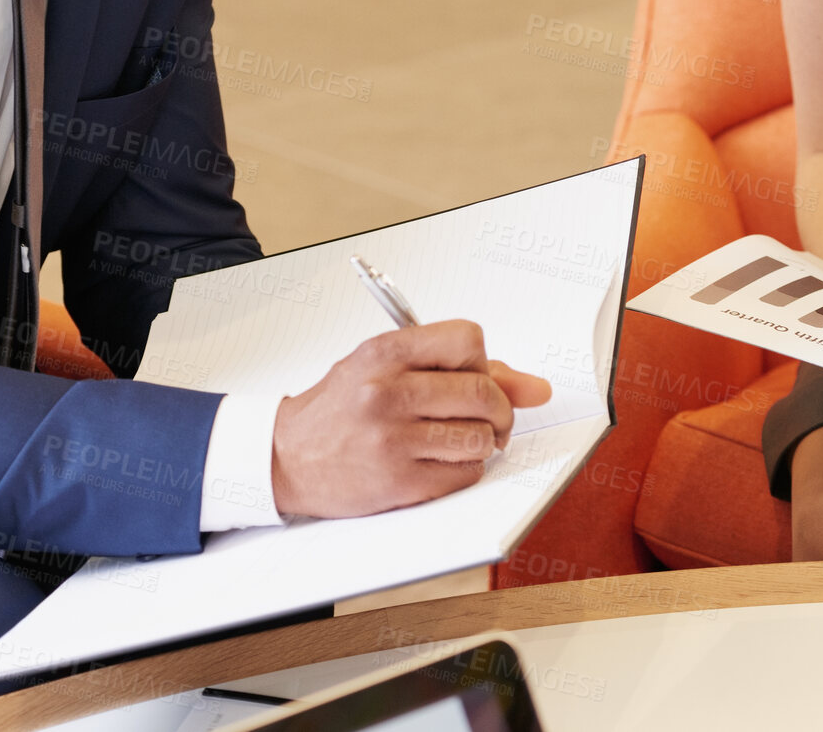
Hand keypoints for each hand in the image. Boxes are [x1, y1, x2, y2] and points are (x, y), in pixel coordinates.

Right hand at [270, 320, 551, 518]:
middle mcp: (387, 392)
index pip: (467, 339)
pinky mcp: (397, 483)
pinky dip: (464, 469)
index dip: (480, 360)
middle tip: (488, 415)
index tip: (471, 374)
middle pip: (482, 392)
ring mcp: (392, 440)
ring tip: (460, 438)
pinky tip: (440, 461)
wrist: (285, 457)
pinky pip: (464, 474)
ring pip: (480, 437)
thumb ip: (459, 368)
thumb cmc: (341, 406)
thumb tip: (537, 388)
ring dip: (483, 441)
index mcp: (385, 352)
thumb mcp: (387, 367)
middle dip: (498, 408)